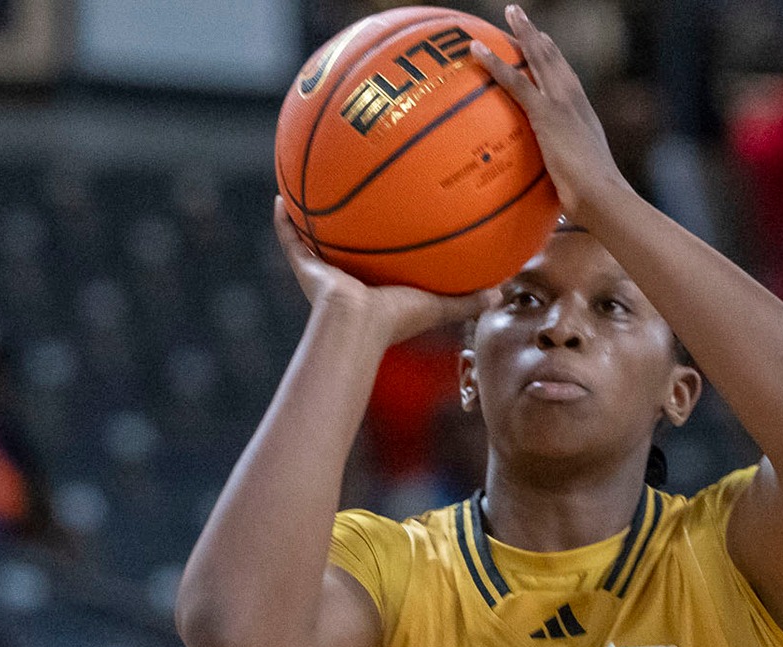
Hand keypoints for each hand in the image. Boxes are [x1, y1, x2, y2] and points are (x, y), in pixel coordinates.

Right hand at [270, 197, 484, 343]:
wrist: (356, 325)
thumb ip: (468, 300)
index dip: (386, 244)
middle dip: (348, 225)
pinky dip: (282, 220)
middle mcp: (347, 277)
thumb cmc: (395, 320)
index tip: (392, 222)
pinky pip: (290, 238)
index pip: (382, 260)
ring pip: (314, 239)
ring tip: (309, 186)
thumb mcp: (437, 306)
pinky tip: (280, 196)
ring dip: (312, 216)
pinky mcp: (304, 267)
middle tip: (353, 196)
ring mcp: (323, 272)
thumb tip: (502, 293)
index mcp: (376, 286)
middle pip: (346, 245)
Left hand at [471, 5, 630, 222]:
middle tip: (522, 19)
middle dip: (537, 38)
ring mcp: (562, 104)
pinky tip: (476, 50)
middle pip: (554, 60)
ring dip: (522, 34)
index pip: (566, 81)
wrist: (602, 196)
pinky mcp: (546, 113)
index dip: (555, 61)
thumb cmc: (594, 202)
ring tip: (509, 14)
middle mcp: (575, 102)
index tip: (544, 44)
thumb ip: (564, 183)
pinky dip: (495, 64)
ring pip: (538, 59)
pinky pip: (515, 82)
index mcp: (584, 116)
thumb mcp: (578, 187)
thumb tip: (555, 206)